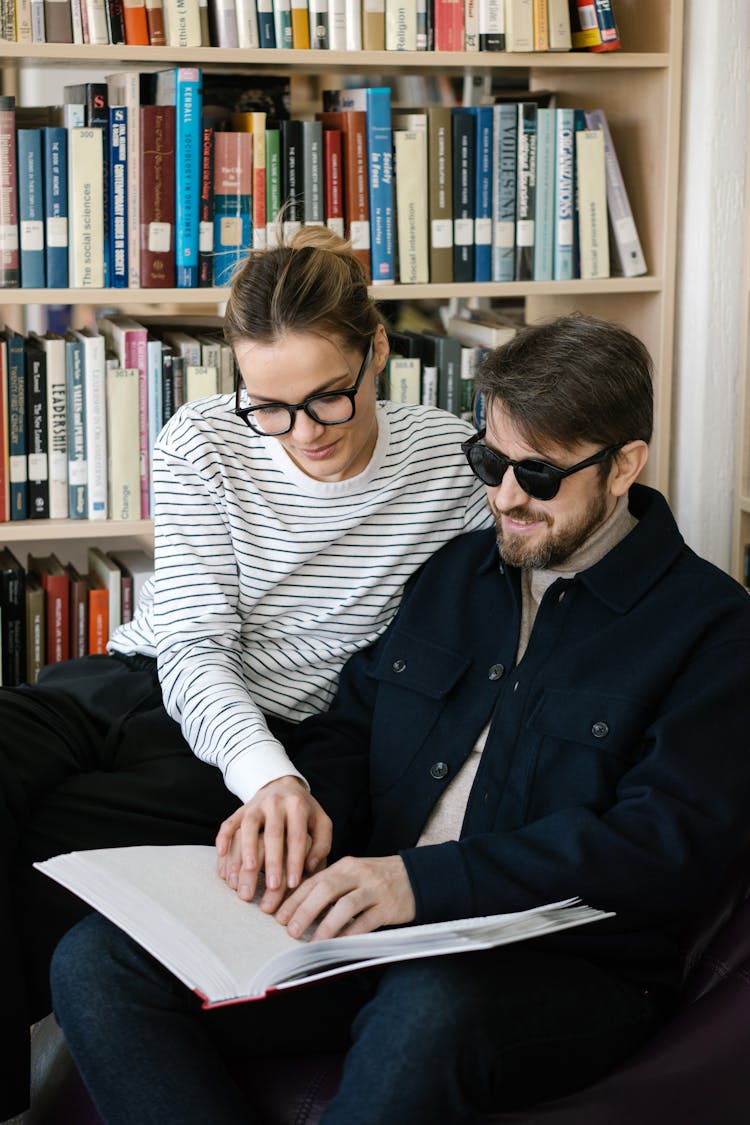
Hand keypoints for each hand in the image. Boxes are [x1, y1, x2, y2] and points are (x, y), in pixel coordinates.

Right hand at [215, 777, 331, 907]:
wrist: (283, 786)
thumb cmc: (304, 813)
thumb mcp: (321, 823)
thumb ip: (322, 845)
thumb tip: (309, 867)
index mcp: (297, 806)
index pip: (296, 836)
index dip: (295, 860)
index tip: (294, 883)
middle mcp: (275, 803)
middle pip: (273, 833)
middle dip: (272, 861)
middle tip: (272, 887)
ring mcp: (255, 805)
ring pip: (248, 826)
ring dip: (246, 849)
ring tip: (246, 872)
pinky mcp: (240, 810)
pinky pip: (229, 823)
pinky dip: (223, 838)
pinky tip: (221, 855)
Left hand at [275, 855, 415, 941]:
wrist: (416, 876)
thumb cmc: (377, 879)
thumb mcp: (354, 874)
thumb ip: (331, 886)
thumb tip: (299, 909)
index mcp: (345, 865)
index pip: (314, 880)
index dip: (294, 899)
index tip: (277, 916)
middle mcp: (358, 874)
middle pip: (326, 890)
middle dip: (304, 911)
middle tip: (290, 931)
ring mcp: (375, 890)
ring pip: (345, 906)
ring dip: (325, 926)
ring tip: (312, 943)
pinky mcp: (389, 906)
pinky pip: (366, 921)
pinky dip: (350, 934)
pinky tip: (338, 945)